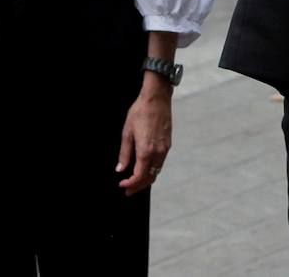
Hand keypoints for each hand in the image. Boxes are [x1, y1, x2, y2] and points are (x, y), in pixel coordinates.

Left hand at [116, 75, 171, 195]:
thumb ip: (124, 154)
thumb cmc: (140, 113)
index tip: (122, 184)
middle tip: (128, 190)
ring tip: (135, 181)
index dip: (130, 184)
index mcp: (146, 151)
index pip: (139, 176)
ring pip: (156, 171)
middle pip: (150, 177)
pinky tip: (145, 168)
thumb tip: (120, 169)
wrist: (157, 99)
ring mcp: (165, 148)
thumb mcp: (127, 133)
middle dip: (139, 186)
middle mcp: (158, 152)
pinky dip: (152, 169)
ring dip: (146, 179)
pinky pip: (160, 162)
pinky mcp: (168, 143)